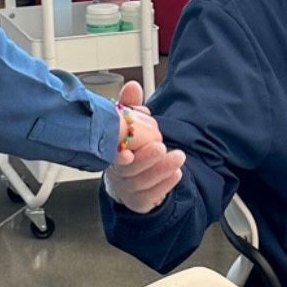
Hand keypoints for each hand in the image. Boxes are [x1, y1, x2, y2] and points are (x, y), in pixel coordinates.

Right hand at [104, 83, 184, 213]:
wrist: (127, 177)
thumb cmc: (126, 146)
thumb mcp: (127, 123)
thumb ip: (130, 105)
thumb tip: (133, 85)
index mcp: (108, 153)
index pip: (109, 156)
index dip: (117, 156)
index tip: (127, 154)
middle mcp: (116, 172)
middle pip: (128, 171)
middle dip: (146, 160)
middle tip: (161, 147)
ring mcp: (127, 189)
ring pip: (143, 183)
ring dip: (161, 169)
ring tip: (178, 156)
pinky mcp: (139, 201)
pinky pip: (152, 196)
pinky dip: (165, 184)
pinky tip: (176, 173)